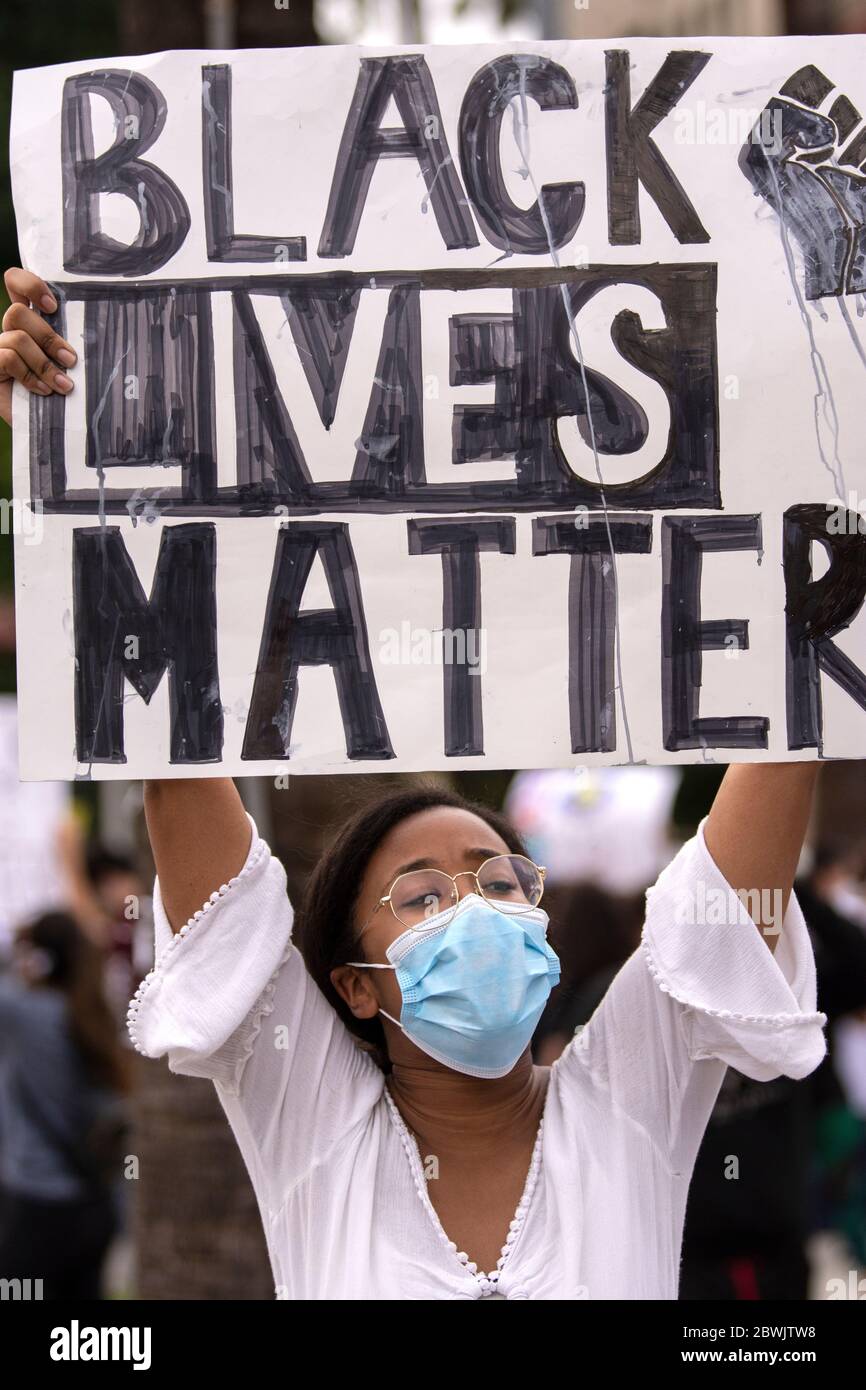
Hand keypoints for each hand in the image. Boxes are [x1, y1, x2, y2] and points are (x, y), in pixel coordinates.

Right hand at [0, 268, 76, 426]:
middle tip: (71, 360)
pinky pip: (9, 358)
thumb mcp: (68, 367)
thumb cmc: (61, 396)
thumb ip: (71, 348)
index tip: (53, 306)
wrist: (44, 431)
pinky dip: (31, 376)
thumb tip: (102, 339)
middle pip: (16, 312)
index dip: (29, 284)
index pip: (15, 283)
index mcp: (28, 323)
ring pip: (16, 337)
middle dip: (48, 337)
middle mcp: (9, 333)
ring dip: (44, 363)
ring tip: (64, 385)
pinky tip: (44, 391)